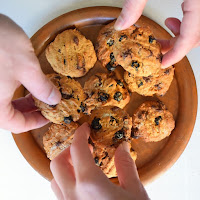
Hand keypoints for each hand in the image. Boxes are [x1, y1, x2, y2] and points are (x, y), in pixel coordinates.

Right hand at [0, 14, 60, 132]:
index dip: (35, 122)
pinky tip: (26, 82)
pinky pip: (0, 90)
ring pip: (5, 103)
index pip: (16, 125)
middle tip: (46, 104)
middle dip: (30, 110)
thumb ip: (42, 88)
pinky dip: (15, 90)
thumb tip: (54, 99)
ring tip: (39, 94)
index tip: (49, 116)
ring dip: (23, 100)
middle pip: (10, 115)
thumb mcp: (28, 69)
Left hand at [50, 123, 148, 199]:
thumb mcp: (135, 191)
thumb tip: (121, 146)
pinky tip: (82, 182)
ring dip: (65, 166)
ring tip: (82, 163)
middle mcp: (72, 196)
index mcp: (90, 184)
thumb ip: (126, 165)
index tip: (85, 128)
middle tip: (85, 147)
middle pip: (56, 163)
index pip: (77, 149)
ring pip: (55, 179)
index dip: (80, 134)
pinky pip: (59, 194)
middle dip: (68, 149)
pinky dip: (66, 181)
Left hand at [114, 0, 199, 67]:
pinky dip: (188, 20)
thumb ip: (134, 3)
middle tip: (159, 49)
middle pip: (198, 34)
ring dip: (183, 34)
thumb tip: (120, 26)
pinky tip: (175, 16)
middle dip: (178, 46)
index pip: (192, 37)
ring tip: (166, 31)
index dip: (176, 54)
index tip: (162, 64)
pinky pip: (199, 13)